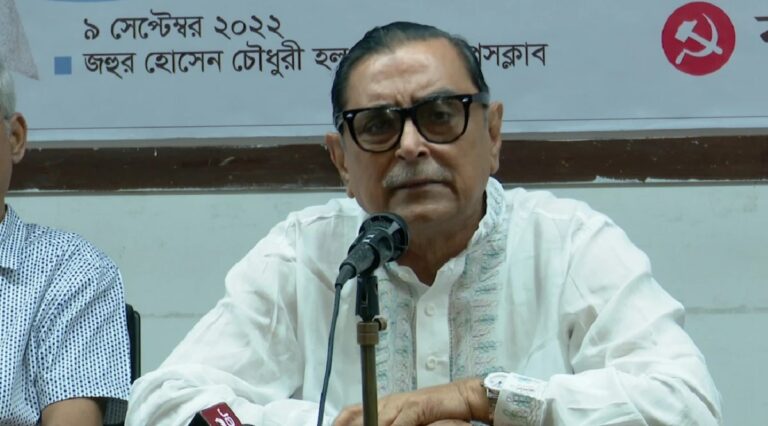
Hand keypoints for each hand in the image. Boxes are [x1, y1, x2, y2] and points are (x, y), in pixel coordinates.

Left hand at [333, 378, 488, 425]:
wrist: (463, 397)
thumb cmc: (436, 410)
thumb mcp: (409, 420)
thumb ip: (392, 424)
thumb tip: (372, 425)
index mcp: (386, 405)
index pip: (354, 411)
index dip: (340, 421)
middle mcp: (391, 402)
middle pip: (362, 414)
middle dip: (350, 425)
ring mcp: (405, 402)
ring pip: (378, 417)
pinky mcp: (420, 405)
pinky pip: (403, 419)